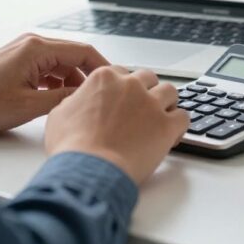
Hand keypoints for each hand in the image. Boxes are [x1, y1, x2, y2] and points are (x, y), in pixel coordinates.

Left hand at [0, 34, 108, 131]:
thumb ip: (62, 99)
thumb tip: (85, 98)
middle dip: (88, 76)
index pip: (84, 51)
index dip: (103, 67)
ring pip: (62, 63)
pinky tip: (56, 99)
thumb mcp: (29, 106)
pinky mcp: (18, 60)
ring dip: (71, 81)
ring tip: (76, 102)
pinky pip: (48, 67)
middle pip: (74, 55)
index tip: (116, 81)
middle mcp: (32, 44)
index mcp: (37, 49)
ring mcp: (24, 51)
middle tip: (100, 95)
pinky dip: (57, 81)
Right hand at [44, 66, 189, 184]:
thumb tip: (81, 102)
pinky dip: (179, 125)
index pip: (122, 73)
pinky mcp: (167, 125)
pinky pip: (183, 116)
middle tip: (141, 110)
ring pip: (170, 92)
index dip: (123, 89)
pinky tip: (171, 135)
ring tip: (158, 120)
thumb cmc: (71, 146)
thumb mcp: (60, 114)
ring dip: (165, 104)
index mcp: (105, 78)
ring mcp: (151, 104)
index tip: (123, 101)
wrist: (88, 170)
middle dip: (146, 92)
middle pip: (148, 78)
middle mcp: (131, 86)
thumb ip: (76, 101)